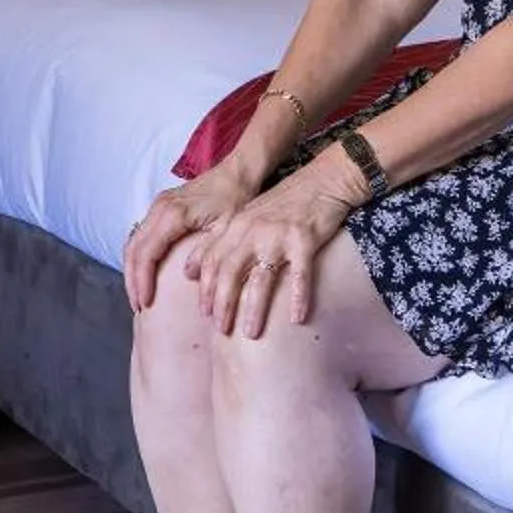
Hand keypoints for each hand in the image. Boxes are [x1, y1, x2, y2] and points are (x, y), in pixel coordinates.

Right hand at [123, 165, 256, 311]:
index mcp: (173, 215)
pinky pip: (140, 235)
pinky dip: (138, 258)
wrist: (238, 173)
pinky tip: (145, 274)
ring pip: (133, 242)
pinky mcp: (161, 207)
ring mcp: (157, 206)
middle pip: (133, 250)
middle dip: (133, 281)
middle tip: (139, 307)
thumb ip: (208, 251)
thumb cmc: (236, 199)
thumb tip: (187, 275)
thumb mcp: (227, 229)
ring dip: (133, 270)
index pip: (146, 254)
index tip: (145, 304)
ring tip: (140, 295)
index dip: (142, 281)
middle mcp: (159, 208)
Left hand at [185, 161, 355, 341]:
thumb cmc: (284, 203)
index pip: (211, 261)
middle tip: (222, 331)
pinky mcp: (304, 239)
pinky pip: (300, 274)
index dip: (205, 289)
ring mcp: (278, 235)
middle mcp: (252, 230)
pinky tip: (297, 318)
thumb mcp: (246, 217)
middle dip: (223, 304)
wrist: (323, 179)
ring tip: (251, 333)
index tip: (205, 314)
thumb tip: (189, 272)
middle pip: (229, 272)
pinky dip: (298, 297)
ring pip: (261, 278)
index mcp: (235, 225)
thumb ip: (218, 242)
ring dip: (254, 308)